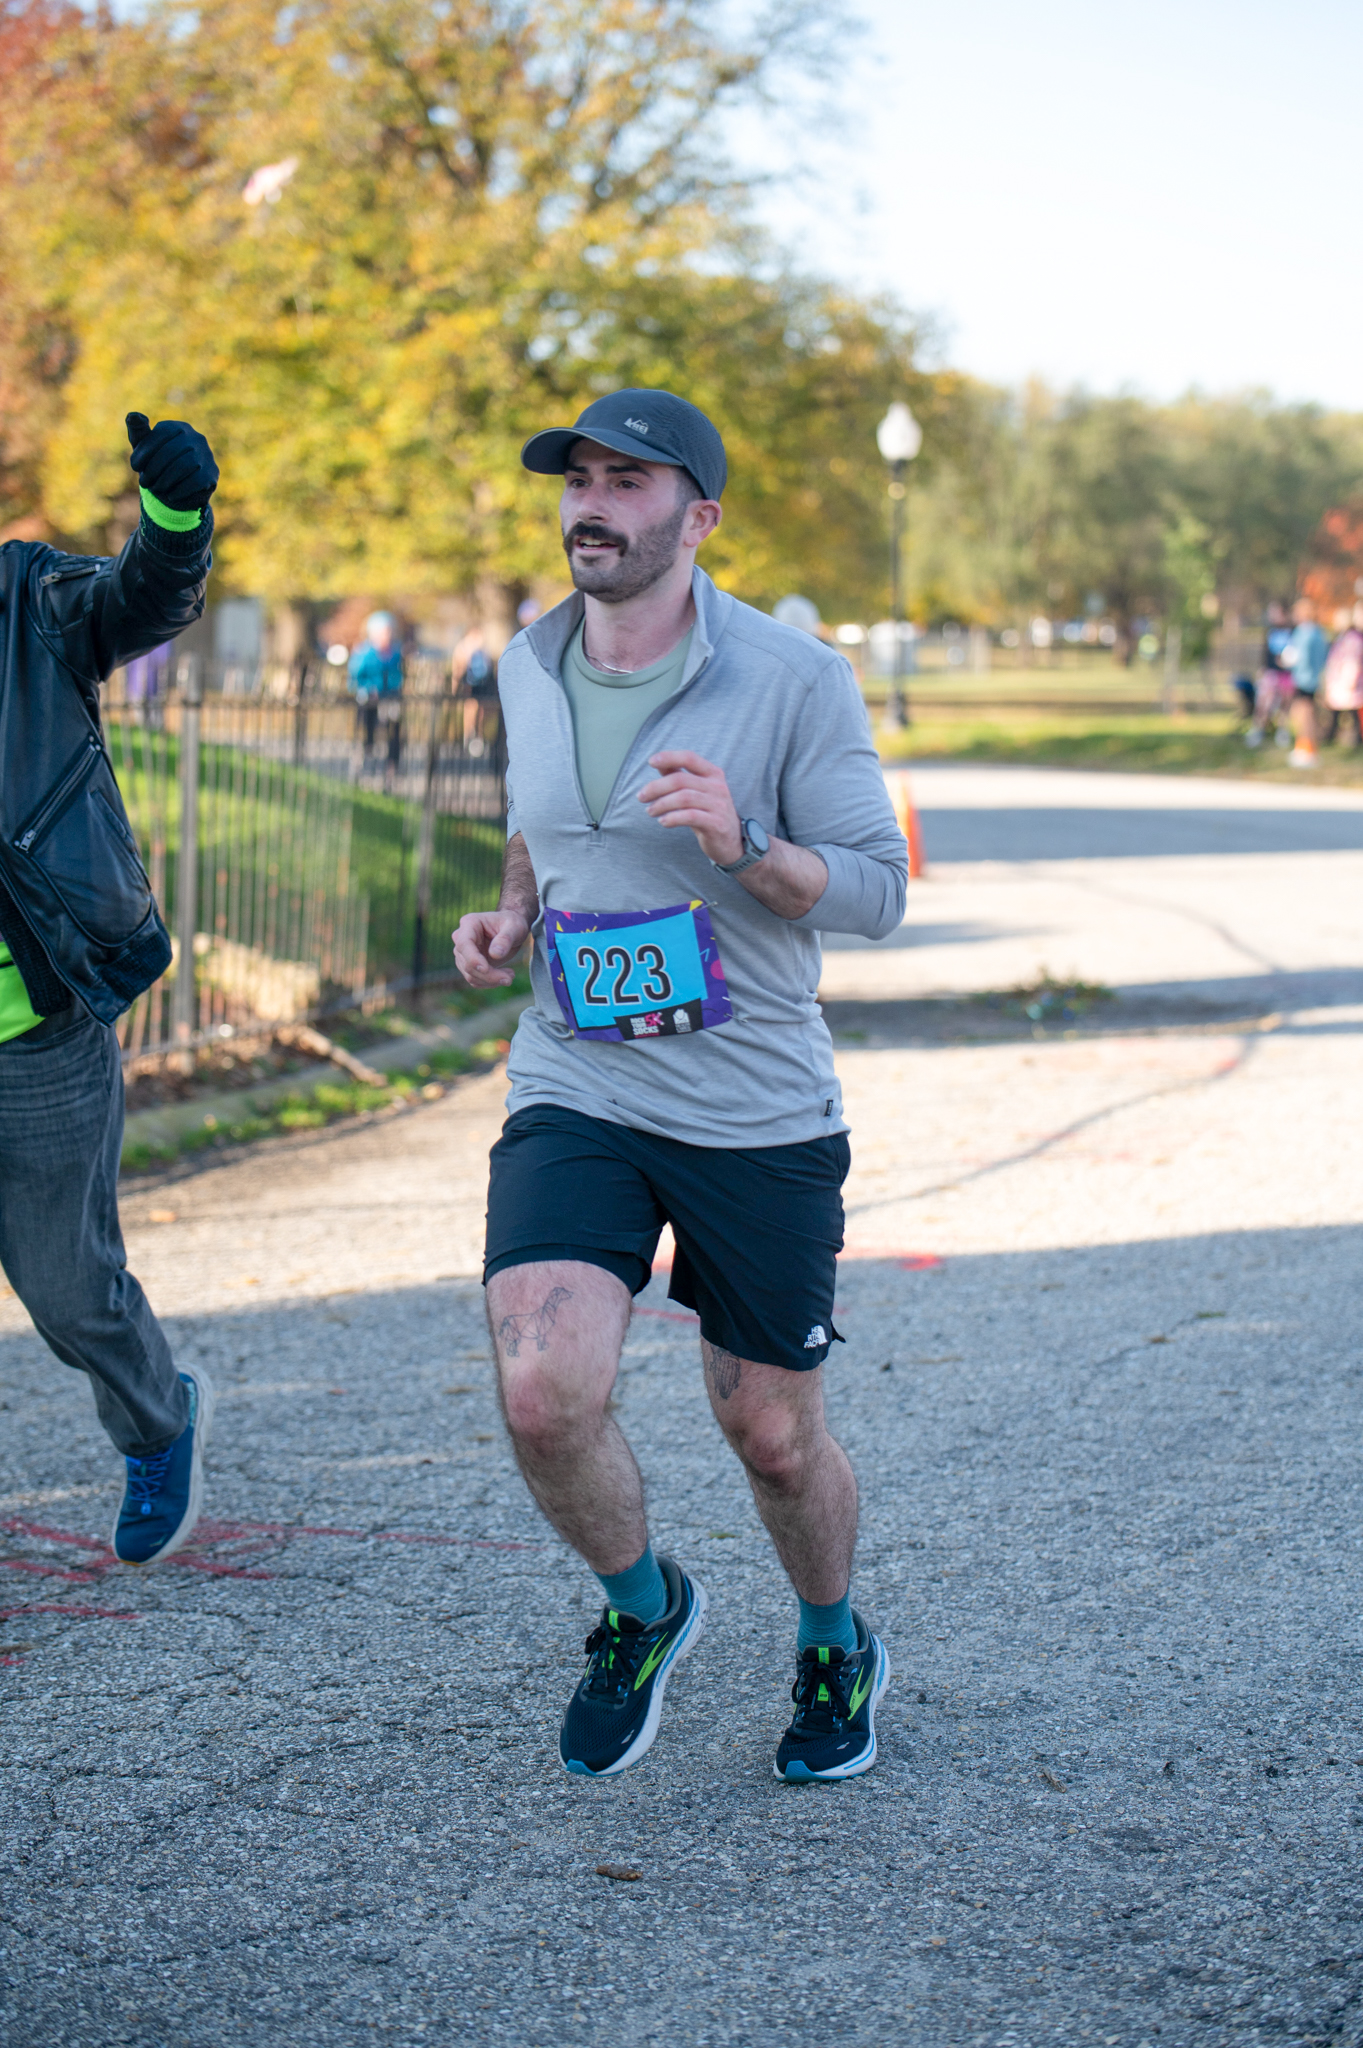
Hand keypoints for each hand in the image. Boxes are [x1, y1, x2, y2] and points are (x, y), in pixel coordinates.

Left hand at [126, 413, 219, 510]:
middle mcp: (196, 437)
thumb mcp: (145, 447)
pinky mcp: (212, 473)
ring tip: (155, 489)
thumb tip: (133, 416)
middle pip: (171, 451)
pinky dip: (180, 490)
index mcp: (178, 427)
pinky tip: (170, 496)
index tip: (134, 467)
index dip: (144, 451)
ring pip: (183, 466)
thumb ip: (138, 430)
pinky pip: (196, 481)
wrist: (181, 489)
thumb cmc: (158, 463)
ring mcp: (207, 455)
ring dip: (165, 480)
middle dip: (153, 469)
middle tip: (143, 483)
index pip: (160, 434)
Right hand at [453, 908, 528, 988]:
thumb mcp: (514, 927)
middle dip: (488, 975)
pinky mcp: (469, 965)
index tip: (486, 969)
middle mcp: (462, 938)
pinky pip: (475, 980)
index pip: (464, 944)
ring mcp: (464, 953)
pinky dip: (489, 983)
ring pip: (470, 975)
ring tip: (510, 976)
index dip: (473, 959)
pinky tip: (504, 977)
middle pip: (467, 963)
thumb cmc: (513, 923)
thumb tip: (495, 954)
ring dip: (490, 981)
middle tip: (509, 978)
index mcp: (470, 923)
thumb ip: (505, 939)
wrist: (511, 929)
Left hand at [637, 750, 741, 865]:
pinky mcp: (716, 824)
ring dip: (661, 804)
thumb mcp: (697, 791)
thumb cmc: (709, 813)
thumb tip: (659, 763)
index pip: (689, 758)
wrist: (731, 842)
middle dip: (656, 787)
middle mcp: (717, 786)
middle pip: (681, 780)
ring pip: (683, 798)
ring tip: (650, 811)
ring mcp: (718, 805)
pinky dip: (672, 818)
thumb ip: (680, 776)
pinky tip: (663, 821)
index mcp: (713, 774)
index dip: (669, 757)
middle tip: (641, 797)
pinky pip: (690, 816)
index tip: (650, 762)